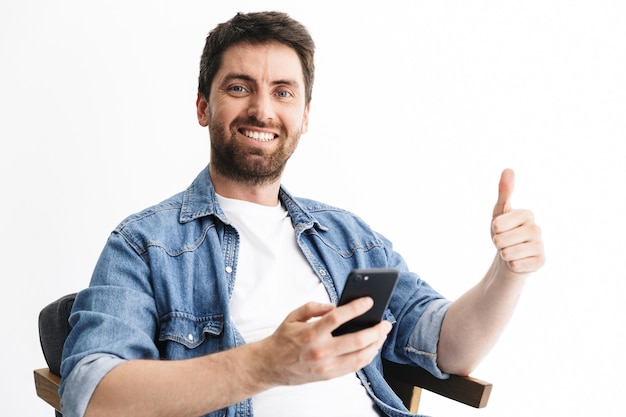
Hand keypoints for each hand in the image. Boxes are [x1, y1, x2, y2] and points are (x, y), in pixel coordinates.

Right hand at [254, 298, 391, 386]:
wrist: (270, 365)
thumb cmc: (283, 338)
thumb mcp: (293, 316)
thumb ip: (314, 307)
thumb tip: (335, 305)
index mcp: (310, 333)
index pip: (338, 318)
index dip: (355, 308)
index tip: (368, 301)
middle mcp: (320, 351)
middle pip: (355, 340)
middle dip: (375, 331)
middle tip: (385, 323)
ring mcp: (325, 366)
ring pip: (359, 357)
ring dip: (375, 345)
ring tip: (382, 335)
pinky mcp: (328, 376)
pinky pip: (353, 367)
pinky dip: (366, 357)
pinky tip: (372, 348)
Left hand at [491, 169, 544, 276]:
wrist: (509, 257)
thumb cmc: (504, 232)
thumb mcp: (500, 212)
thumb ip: (504, 192)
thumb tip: (509, 169)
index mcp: (527, 214)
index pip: (498, 223)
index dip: (494, 229)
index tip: (500, 229)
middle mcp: (536, 229)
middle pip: (502, 239)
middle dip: (497, 244)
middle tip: (504, 243)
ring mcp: (540, 246)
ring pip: (509, 253)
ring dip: (504, 254)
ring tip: (509, 252)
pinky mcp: (541, 262)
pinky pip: (517, 266)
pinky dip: (512, 266)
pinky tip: (517, 262)